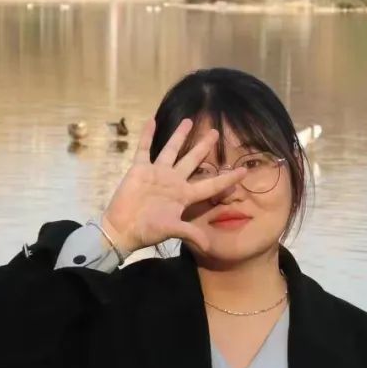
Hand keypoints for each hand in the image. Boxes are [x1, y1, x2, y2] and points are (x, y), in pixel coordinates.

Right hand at [100, 116, 245, 256]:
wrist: (122, 228)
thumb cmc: (148, 229)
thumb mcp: (172, 230)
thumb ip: (190, 233)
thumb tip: (209, 246)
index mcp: (184, 195)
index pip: (211, 185)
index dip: (227, 178)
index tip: (243, 171)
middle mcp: (173, 181)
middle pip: (193, 160)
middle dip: (204, 146)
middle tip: (216, 132)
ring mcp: (157, 173)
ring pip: (171, 150)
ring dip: (180, 135)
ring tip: (189, 121)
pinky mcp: (139, 169)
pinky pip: (144, 149)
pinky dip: (147, 135)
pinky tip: (151, 121)